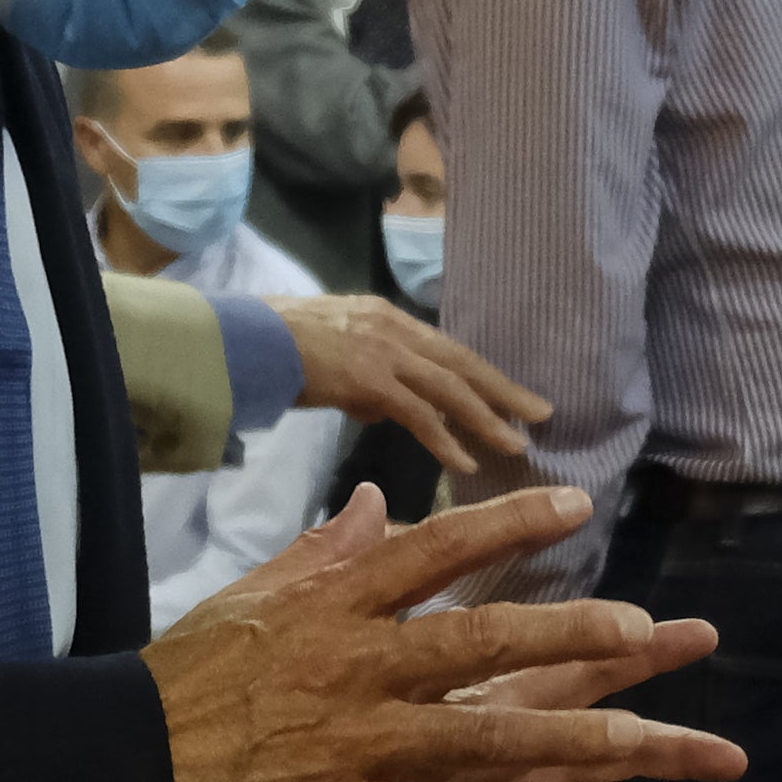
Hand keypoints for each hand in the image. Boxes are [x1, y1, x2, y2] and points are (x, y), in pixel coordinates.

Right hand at [147, 488, 748, 781]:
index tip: (573, 503)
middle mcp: (351, 667)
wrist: (124, 772)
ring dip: (558, 738)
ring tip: (631, 736)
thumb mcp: (248, 601)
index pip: (433, 550)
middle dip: (564, 632)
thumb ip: (323, 555)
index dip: (507, 525)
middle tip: (639, 624)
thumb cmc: (183, 683)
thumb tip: (374, 501)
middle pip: (476, 640)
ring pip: (474, 734)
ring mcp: (351, 743)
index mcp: (330, 606)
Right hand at [273, 295, 551, 476]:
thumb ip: (361, 382)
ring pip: (449, 386)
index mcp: (385, 319)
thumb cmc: (273, 348)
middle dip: (503, 390)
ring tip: (515, 444)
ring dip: (486, 417)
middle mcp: (392, 328)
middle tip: (541, 414)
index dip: (482, 373)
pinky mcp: (368, 378)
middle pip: (461, 362)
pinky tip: (464, 462)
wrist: (241, 340)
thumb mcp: (330, 355)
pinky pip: (418, 413)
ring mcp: (382, 351)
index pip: (446, 349)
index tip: (512, 393)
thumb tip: (380, 409)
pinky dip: (444, 438)